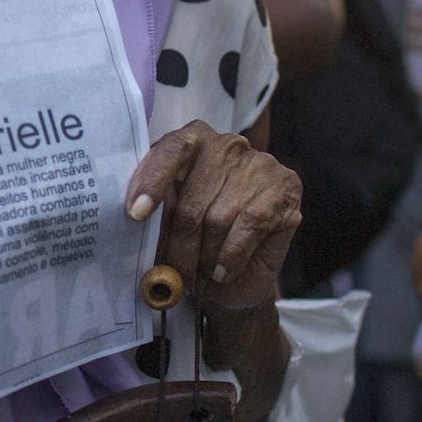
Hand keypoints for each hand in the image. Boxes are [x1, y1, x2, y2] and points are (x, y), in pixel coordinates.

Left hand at [124, 119, 301, 313]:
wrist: (236, 281)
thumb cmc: (197, 245)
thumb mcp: (169, 225)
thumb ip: (157, 213)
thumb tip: (136, 218)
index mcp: (192, 141)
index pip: (170, 151)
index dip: (151, 181)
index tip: (136, 214)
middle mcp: (226, 146)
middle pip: (191, 201)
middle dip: (178, 246)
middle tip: (173, 272)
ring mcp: (258, 164)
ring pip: (219, 219)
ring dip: (205, 257)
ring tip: (200, 272)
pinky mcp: (284, 187)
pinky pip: (250, 225)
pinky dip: (231, 256)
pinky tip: (221, 271)